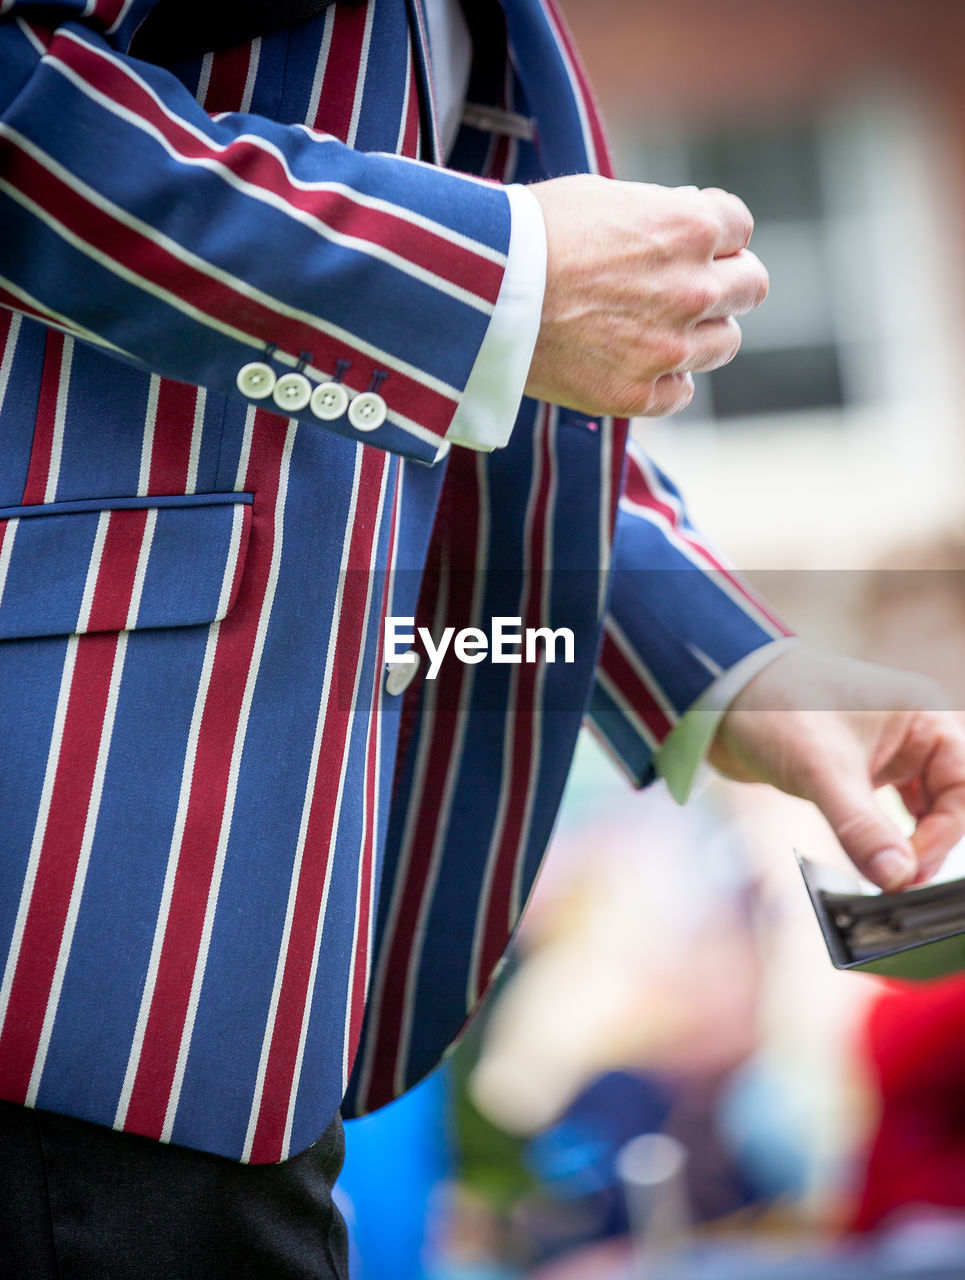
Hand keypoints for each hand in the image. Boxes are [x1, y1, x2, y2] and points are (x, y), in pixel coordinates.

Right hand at [525, 176, 768, 417]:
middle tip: (688, 286)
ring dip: (701, 332)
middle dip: (724, 280)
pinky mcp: (637, 394)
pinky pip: (681, 392)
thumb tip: (690, 218)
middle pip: (750, 286)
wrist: (478, 292)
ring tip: (658, 326)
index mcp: (689, 227)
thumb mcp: (603, 197)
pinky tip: (637, 363)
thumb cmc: (529, 234)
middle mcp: (692, 288)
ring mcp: (668, 347)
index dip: (715, 233)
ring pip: (724, 342)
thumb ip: (659, 212)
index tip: (691, 242)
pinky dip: (666, 379)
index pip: (740, 227)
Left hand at [709, 647, 964, 890]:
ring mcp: (887, 749)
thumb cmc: (773, 708)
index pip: (964, 783)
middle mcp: (912, 730)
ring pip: (923, 806)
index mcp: (922, 714)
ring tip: (889, 877)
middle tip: (900, 882)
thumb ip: (862, 826)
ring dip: (910, 842)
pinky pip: (891, 808)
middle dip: (931, 841)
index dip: (945, 832)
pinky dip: (886, 834)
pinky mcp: (860, 767)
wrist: (717, 696)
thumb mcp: (822, 771)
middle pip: (950, 797)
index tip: (908, 869)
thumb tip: (899, 878)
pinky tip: (873, 856)